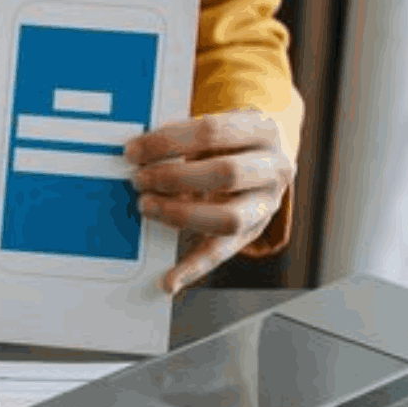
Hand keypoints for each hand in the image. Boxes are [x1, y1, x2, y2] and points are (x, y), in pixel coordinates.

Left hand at [126, 110, 294, 293]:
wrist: (266, 157)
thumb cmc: (231, 140)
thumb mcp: (219, 125)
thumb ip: (185, 135)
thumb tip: (136, 151)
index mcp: (263, 130)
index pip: (212, 131)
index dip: (167, 141)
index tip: (133, 151)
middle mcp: (274, 168)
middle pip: (226, 174)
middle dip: (174, 178)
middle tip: (139, 180)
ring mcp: (267, 204)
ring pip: (228, 218)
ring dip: (180, 215)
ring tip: (146, 207)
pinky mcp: (252, 233)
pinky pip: (222, 254)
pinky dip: (193, 269)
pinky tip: (169, 280)